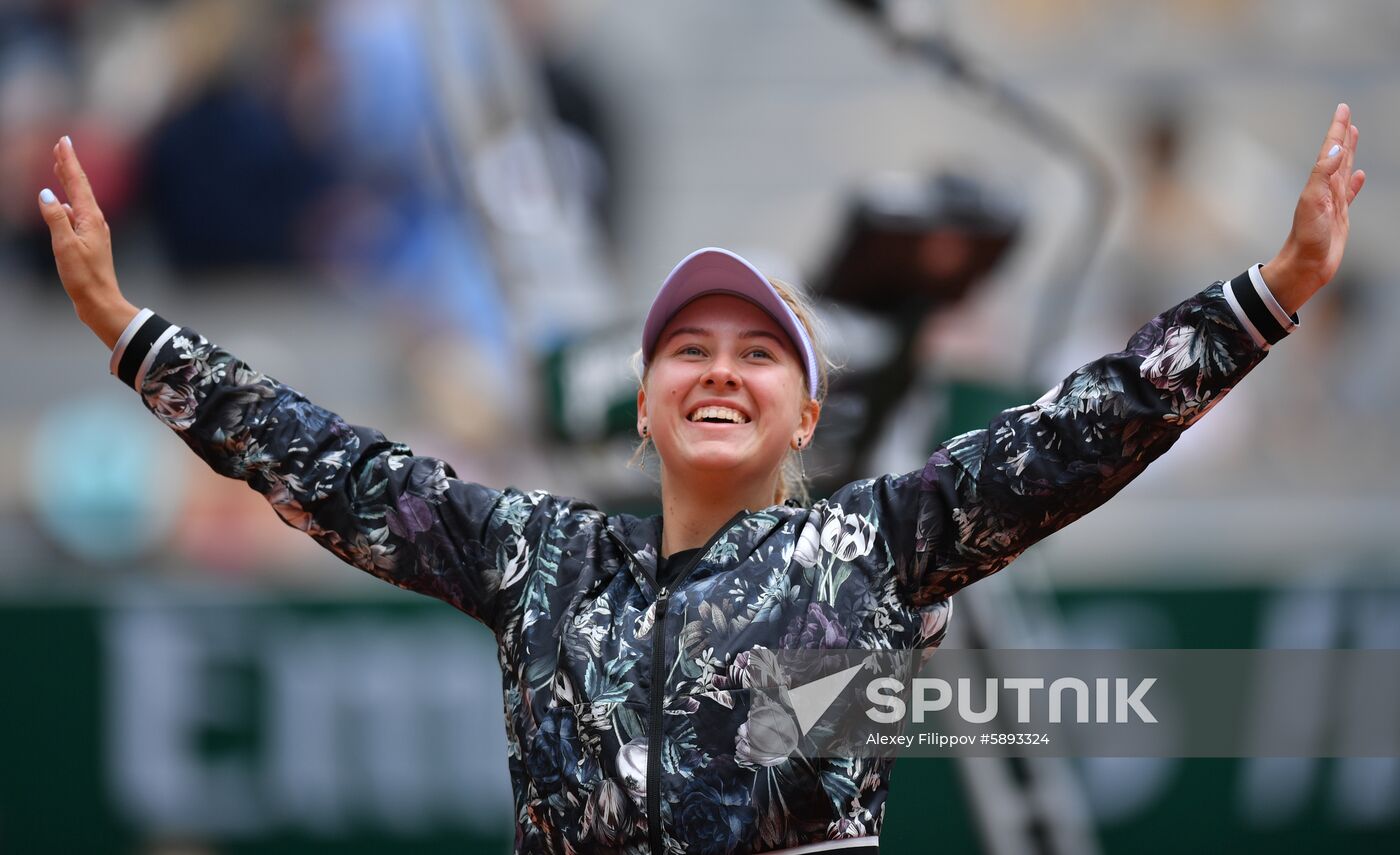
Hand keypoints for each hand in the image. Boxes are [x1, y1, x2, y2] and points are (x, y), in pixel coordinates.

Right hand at [36, 136, 136, 348]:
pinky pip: (76, 214)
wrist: (100, 302)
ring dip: (68, 181)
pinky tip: (61, 202)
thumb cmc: (84, 278)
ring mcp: (93, 231)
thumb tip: (46, 194)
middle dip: (69, 165)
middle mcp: (95, 221)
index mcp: (90, 219)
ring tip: (59, 166)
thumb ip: (55, 219)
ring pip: (78, 199)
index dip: (69, 161)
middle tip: (62, 145)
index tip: (64, 141)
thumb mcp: (65, 247)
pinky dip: (67, 202)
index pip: (78, 183)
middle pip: (80, 187)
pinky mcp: (89, 242)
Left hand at [1263, 103, 1366, 313]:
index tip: (1343, 108)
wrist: (1304, 266)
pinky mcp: (1339, 216)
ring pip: (1343, 170)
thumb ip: (1323, 175)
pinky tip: (1360, 175)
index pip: (1331, 149)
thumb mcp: (1312, 203)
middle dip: (1342, 134)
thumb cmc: (1306, 237)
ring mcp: (1333, 202)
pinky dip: (1355, 182)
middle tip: (1347, 116)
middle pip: (1337, 155)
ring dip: (1349, 152)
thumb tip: (1336, 150)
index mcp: (1319, 183)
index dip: (1337, 129)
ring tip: (1353, 135)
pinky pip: (1350, 193)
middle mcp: (1325, 189)